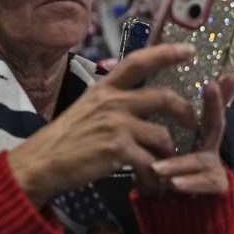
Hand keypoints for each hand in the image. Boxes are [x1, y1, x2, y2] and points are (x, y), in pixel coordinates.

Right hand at [6, 44, 199, 208]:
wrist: (40, 164)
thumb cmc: (64, 139)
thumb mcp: (86, 107)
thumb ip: (112, 100)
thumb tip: (138, 96)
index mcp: (105, 88)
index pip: (139, 61)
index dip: (166, 53)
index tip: (190, 50)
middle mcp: (112, 102)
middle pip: (164, 98)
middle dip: (185, 112)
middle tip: (193, 123)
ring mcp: (116, 125)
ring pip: (162, 135)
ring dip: (169, 152)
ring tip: (167, 164)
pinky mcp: (117, 150)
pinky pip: (151, 161)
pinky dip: (156, 175)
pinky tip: (153, 183)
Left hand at [143, 72, 233, 195]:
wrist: (178, 216)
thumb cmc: (163, 178)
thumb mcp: (154, 152)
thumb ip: (152, 132)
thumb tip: (140, 100)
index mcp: (196, 135)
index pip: (204, 107)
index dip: (214, 90)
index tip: (224, 71)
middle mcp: (209, 147)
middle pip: (215, 123)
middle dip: (215, 104)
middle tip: (210, 86)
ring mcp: (214, 166)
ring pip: (202, 158)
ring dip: (180, 161)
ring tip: (159, 167)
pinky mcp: (217, 186)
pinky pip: (204, 182)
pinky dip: (189, 182)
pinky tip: (173, 183)